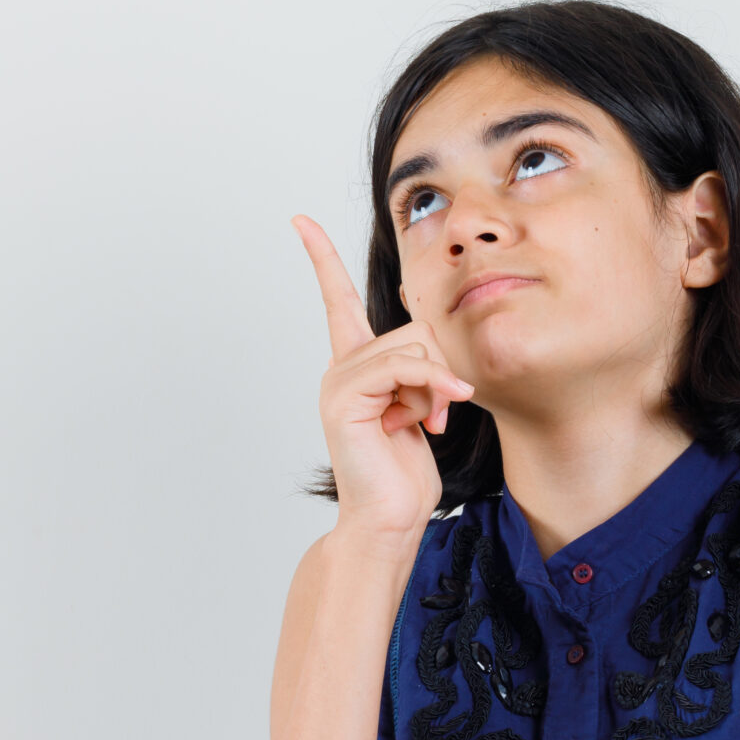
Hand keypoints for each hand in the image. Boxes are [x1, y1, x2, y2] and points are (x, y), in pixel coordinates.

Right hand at [295, 216, 473, 544]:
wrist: (389, 519)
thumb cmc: (405, 472)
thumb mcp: (420, 405)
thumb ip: (421, 369)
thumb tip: (432, 346)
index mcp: (354, 366)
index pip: (337, 300)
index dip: (321, 258)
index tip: (299, 221)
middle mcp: (340, 367)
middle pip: (412, 328)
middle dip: (440, 368)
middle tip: (439, 411)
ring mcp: (337, 382)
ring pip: (412, 347)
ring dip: (436, 385)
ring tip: (428, 423)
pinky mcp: (345, 398)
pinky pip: (398, 368)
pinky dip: (428, 388)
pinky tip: (431, 420)